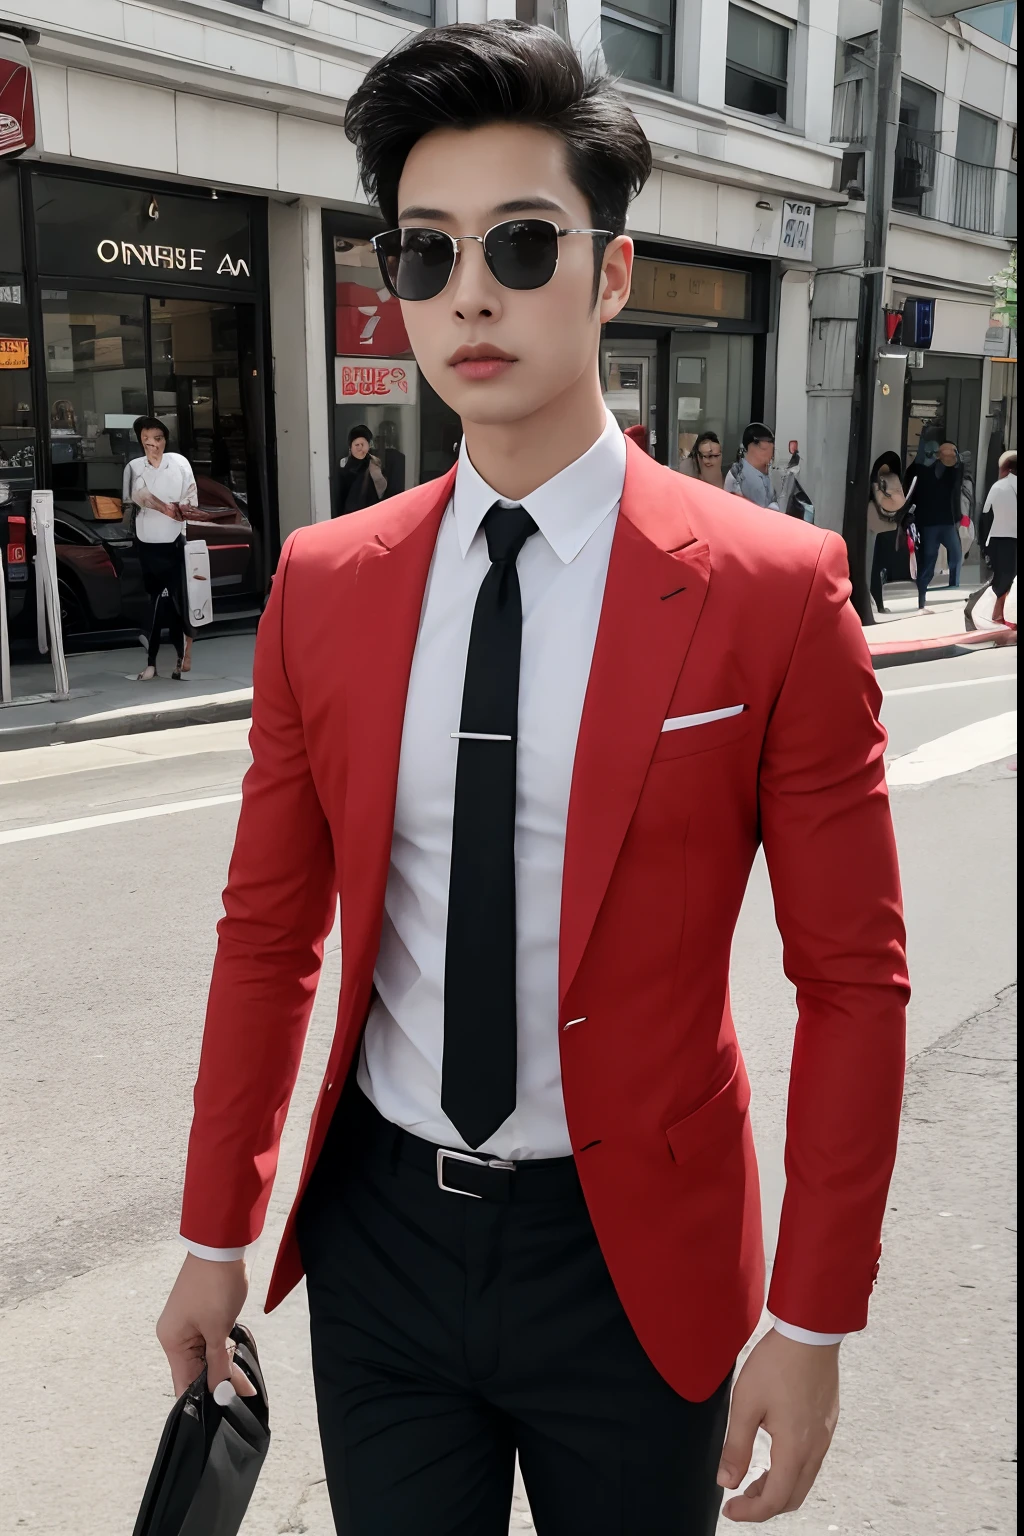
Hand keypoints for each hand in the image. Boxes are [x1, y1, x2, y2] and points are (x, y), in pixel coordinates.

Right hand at [156, 1253, 255, 1397]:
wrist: (223, 1247)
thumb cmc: (215, 1285)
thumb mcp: (218, 1330)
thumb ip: (218, 1365)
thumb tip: (219, 1393)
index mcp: (172, 1341)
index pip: (183, 1382)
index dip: (200, 1399)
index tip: (220, 1413)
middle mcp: (177, 1335)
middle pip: (196, 1371)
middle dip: (218, 1384)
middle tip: (241, 1397)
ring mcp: (190, 1325)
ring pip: (207, 1357)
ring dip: (224, 1368)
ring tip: (245, 1384)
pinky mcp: (204, 1316)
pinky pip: (212, 1342)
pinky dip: (224, 1352)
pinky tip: (239, 1362)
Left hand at [717, 1329, 839, 1521]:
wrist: (809, 1333)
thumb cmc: (777, 1363)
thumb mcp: (745, 1404)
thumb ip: (736, 1447)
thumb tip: (726, 1481)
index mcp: (794, 1449)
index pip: (774, 1500)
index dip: (750, 1512)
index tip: (730, 1509)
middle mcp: (815, 1449)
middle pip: (793, 1497)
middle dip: (765, 1505)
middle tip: (740, 1499)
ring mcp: (825, 1436)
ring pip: (804, 1480)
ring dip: (778, 1488)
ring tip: (753, 1477)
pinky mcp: (827, 1423)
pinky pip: (811, 1461)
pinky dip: (791, 1470)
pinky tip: (774, 1453)